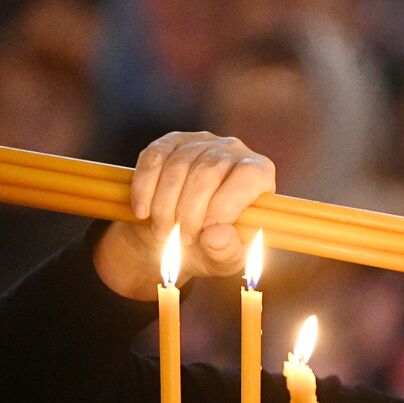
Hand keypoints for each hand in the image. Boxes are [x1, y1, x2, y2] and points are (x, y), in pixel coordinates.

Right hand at [93, 132, 275, 299]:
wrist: (176, 236)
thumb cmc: (211, 246)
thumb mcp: (224, 260)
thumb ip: (227, 252)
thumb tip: (216, 235)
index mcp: (259, 174)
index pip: (250, 176)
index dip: (226, 203)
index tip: (206, 231)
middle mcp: (233, 150)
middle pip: (209, 171)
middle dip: (189, 211)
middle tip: (182, 238)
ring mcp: (200, 142)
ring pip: (178, 166)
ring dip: (165, 205)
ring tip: (164, 232)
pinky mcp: (169, 143)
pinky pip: (153, 159)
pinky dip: (144, 189)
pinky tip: (143, 212)